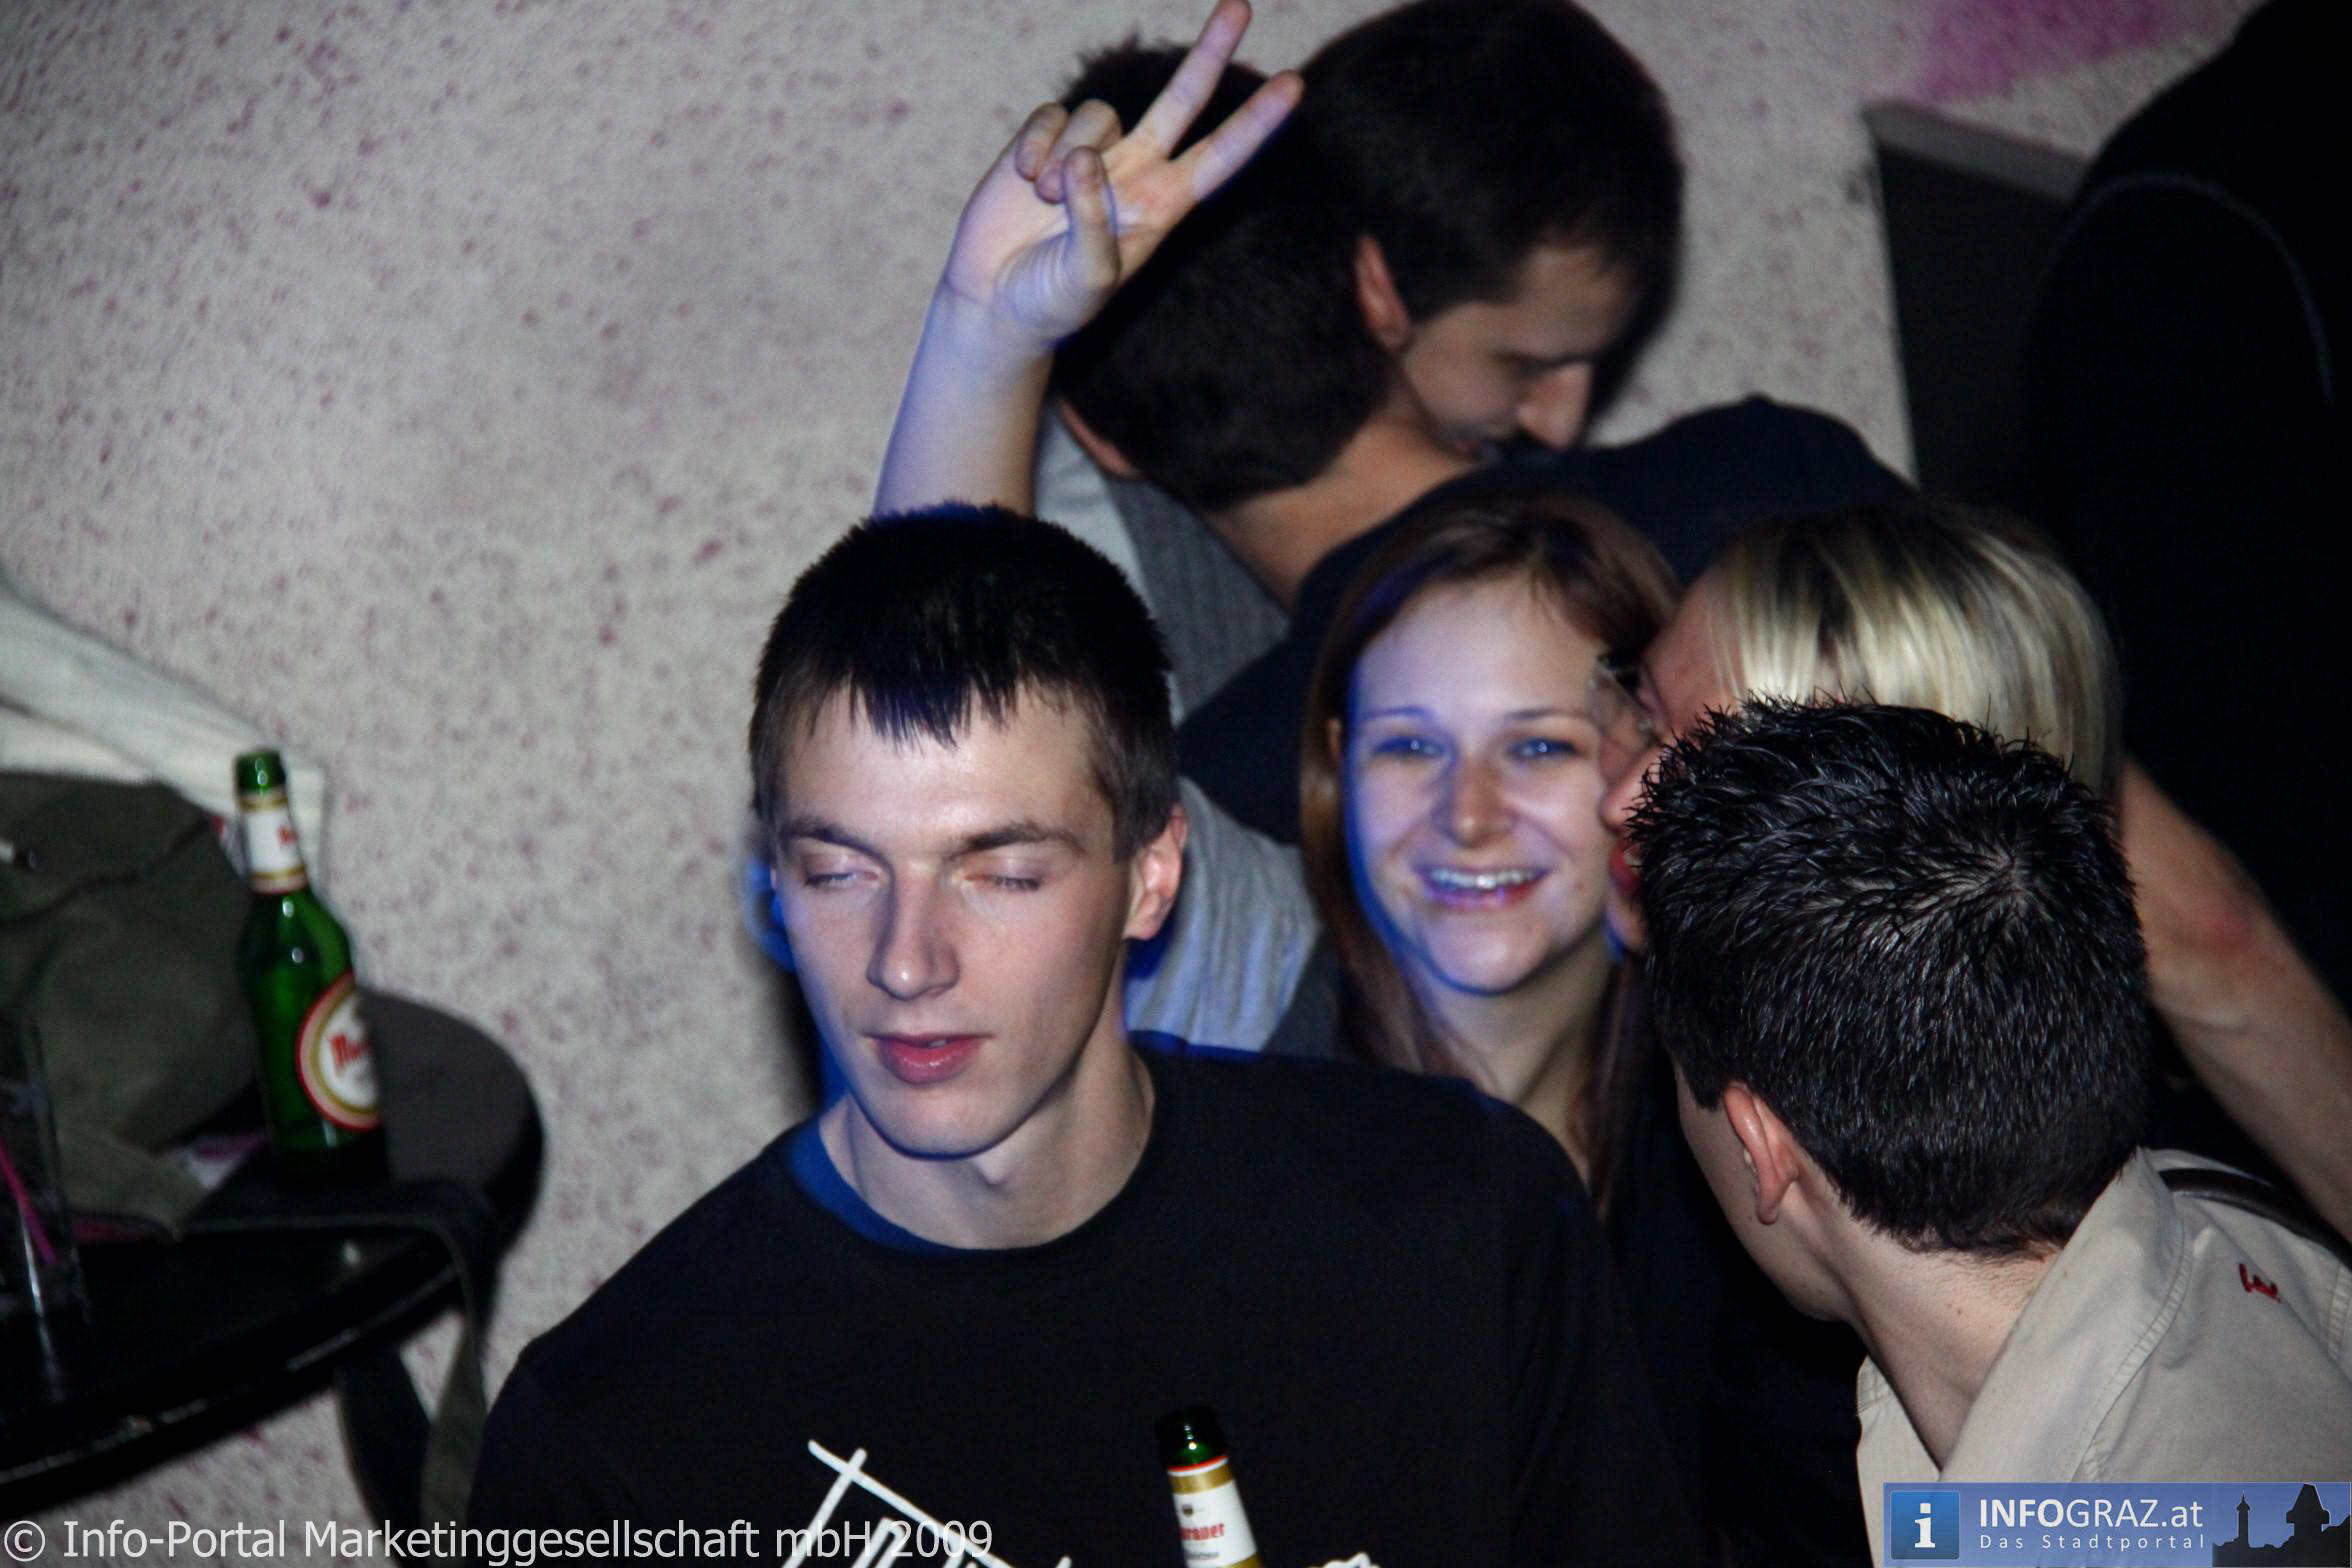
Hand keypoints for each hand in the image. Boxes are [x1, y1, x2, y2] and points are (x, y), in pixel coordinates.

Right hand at [937, 0, 1300, 348]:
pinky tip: (1021, 180)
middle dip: (1210, 53)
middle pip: (1183, 100)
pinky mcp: (1044, 141)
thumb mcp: (1087, 278)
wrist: (994, 301)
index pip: (1220, 158)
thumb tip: (1084, 159)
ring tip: (1045, 200)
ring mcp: (1091, 152)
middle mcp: (1135, 171)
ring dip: (1068, 155)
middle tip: (1240, 5)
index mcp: (1161, 207)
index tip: (1294, 86)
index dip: (1255, 123)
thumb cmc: (1051, 302)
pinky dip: (1035, 144)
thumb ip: (1092, 222)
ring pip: (1098, 114)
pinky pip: (1051, 115)